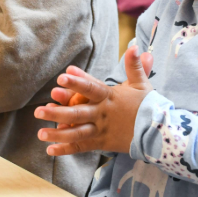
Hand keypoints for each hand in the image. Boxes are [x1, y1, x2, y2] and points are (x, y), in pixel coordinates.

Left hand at [35, 45, 153, 155]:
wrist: (158, 133)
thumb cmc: (148, 105)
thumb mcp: (141, 83)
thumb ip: (134, 65)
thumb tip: (135, 46)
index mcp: (109, 97)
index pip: (91, 88)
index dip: (77, 82)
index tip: (62, 76)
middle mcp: (102, 114)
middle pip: (78, 113)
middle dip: (57, 113)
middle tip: (39, 110)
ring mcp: (101, 130)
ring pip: (77, 132)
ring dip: (58, 134)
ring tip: (40, 133)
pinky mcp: (101, 143)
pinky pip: (81, 146)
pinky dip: (66, 149)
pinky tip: (50, 150)